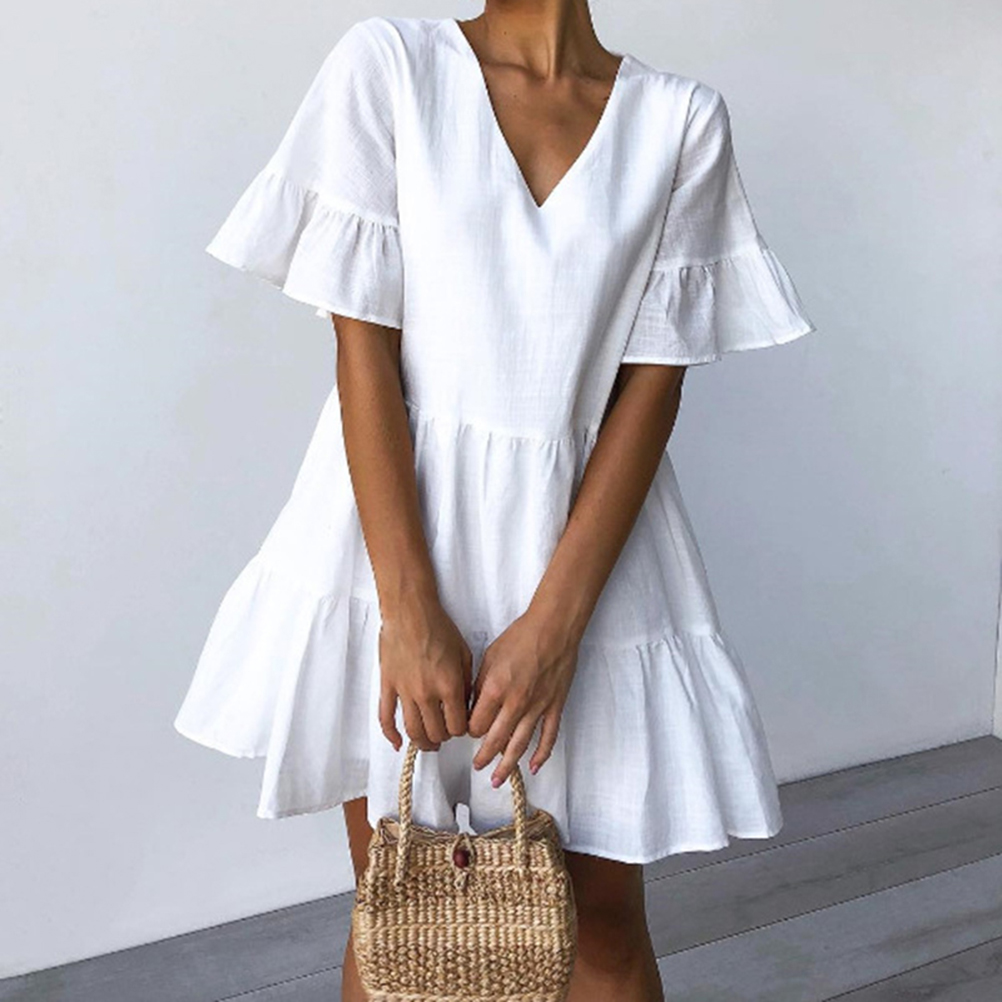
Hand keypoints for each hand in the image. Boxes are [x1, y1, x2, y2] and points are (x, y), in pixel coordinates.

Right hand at [378, 595, 472, 751]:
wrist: (410, 612)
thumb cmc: (439, 627)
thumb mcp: (464, 654)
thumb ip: (466, 683)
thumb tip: (465, 705)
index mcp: (449, 686)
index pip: (457, 726)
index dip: (461, 731)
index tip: (460, 728)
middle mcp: (426, 694)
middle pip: (436, 732)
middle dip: (443, 737)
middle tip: (445, 734)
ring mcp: (404, 692)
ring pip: (413, 730)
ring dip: (422, 742)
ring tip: (428, 744)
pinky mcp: (388, 686)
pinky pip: (386, 717)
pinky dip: (391, 734)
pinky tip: (398, 743)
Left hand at [467, 606, 578, 786]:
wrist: (553, 627)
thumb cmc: (520, 637)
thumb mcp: (489, 657)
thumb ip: (480, 685)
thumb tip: (474, 706)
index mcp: (496, 689)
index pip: (476, 724)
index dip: (469, 731)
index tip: (468, 731)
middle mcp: (516, 703)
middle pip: (495, 740)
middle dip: (484, 756)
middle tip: (477, 766)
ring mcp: (537, 707)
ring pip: (520, 745)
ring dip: (506, 765)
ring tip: (496, 780)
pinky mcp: (555, 706)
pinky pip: (548, 737)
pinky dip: (541, 754)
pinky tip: (533, 767)